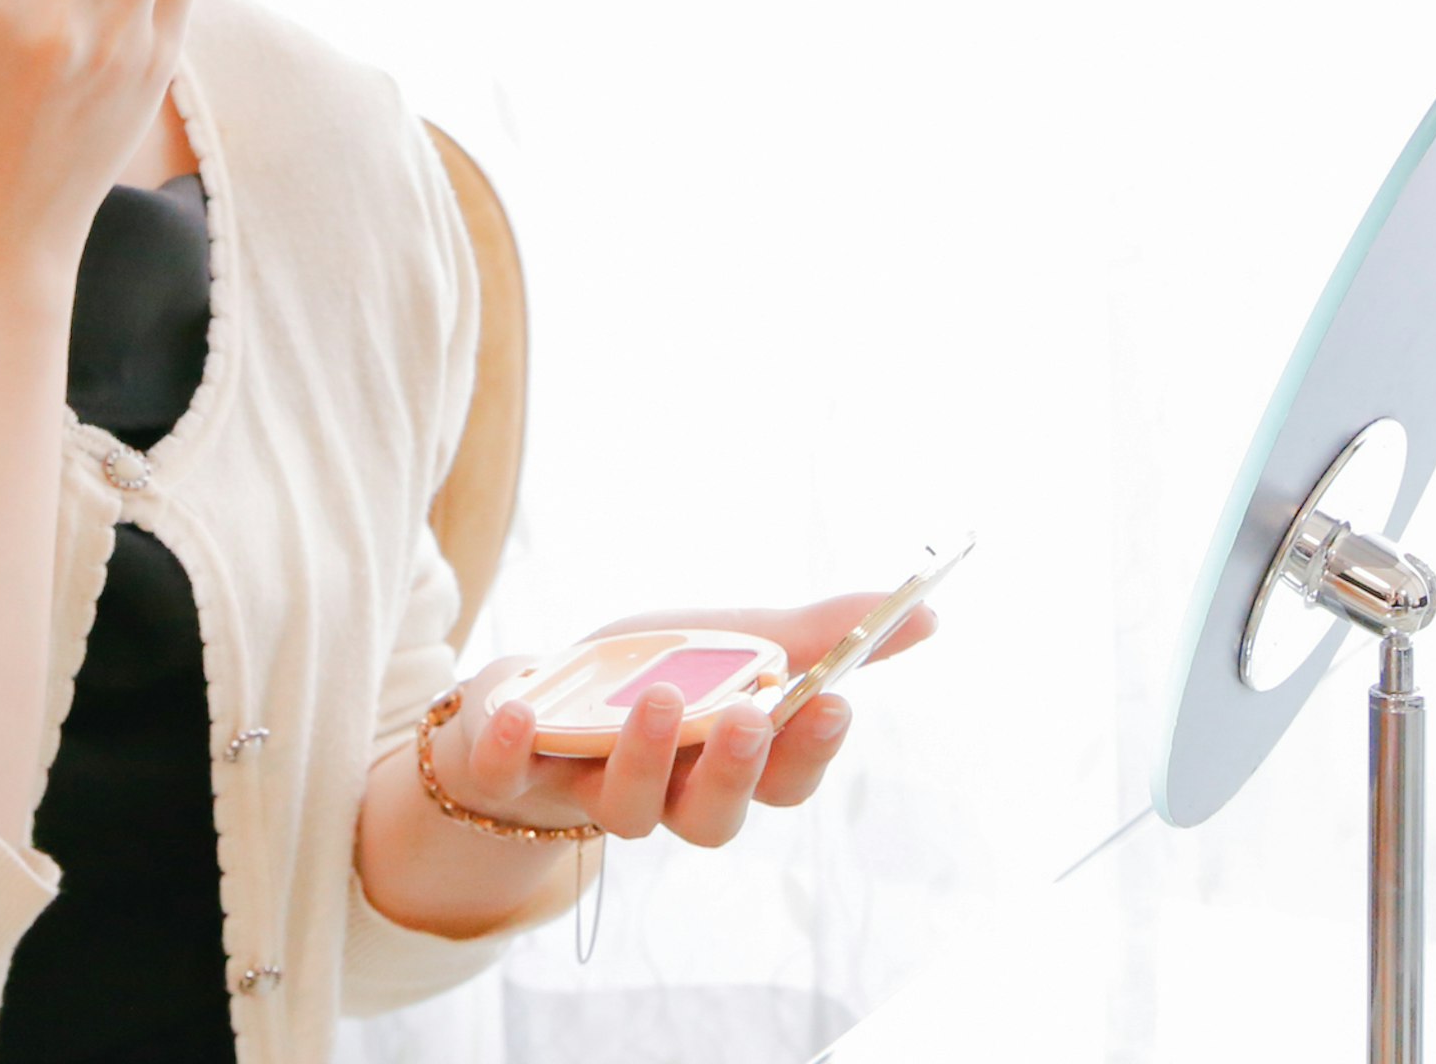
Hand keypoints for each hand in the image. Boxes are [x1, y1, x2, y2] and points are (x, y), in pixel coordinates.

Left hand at [430, 591, 940, 850]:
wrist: (531, 698)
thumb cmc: (651, 675)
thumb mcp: (738, 641)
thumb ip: (824, 637)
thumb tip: (927, 616)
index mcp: (726, 766)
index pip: (785, 784)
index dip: (810, 751)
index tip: (835, 699)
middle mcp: (665, 797)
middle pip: (712, 818)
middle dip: (736, 770)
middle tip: (752, 715)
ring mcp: (585, 791)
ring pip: (624, 810)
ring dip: (644, 756)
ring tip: (659, 696)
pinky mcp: (509, 774)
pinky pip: (508, 777)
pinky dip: (510, 747)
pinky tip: (519, 713)